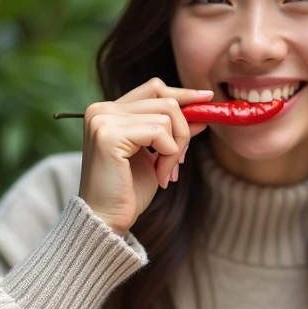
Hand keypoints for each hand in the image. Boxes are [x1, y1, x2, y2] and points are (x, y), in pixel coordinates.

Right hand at [78, 79, 212, 234]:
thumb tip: (201, 112)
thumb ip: (172, 130)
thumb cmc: (128, 190)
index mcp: (108, 110)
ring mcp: (103, 120)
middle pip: (165, 100)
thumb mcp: (156, 154)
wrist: (107, 219)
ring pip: (167, 115)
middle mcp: (101, 109)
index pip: (153, 88)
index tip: (206, 99)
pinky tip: (159, 175)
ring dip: (175, 148)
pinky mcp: (109, 135)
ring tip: (164, 172)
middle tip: (178, 162)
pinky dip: (168, 155)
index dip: (182, 94)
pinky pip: (159, 132)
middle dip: (182, 131)